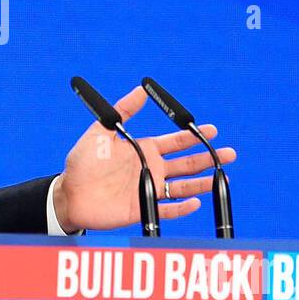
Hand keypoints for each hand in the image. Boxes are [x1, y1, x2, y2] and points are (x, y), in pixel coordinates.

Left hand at [52, 84, 235, 232]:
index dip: (193, 136)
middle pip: (186, 164)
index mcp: (143, 150)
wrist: (69, 193)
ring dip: (202, 182)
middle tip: (229, 153)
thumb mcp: (100, 132)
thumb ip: (122, 112)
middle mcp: (150, 169)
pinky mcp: (142, 208)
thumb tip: (141, 89)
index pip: (175, 142)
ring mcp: (148, 189)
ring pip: (182, 186)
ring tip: (221, 177)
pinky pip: (166, 209)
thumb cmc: (82, 163)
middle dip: (207, 157)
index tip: (212, 130)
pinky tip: (196, 202)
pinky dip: (182, 207)